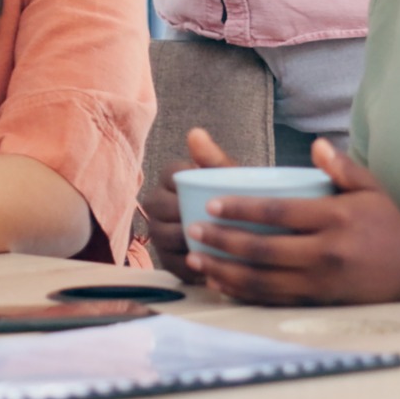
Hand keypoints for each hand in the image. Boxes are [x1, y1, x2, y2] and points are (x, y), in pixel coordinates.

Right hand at [140, 128, 234, 284]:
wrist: (243, 227)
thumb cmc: (234, 195)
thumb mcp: (228, 176)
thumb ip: (213, 157)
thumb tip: (195, 132)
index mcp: (169, 176)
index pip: (173, 176)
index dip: (193, 185)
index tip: (221, 193)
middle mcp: (156, 203)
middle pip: (164, 209)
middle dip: (189, 215)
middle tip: (220, 222)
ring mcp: (157, 232)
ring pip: (166, 237)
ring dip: (190, 240)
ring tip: (216, 244)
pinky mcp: (166, 260)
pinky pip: (174, 263)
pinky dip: (195, 265)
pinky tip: (215, 265)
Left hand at [188, 138, 399, 305]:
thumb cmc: (388, 225)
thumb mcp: (372, 189)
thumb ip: (342, 167)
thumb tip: (316, 145)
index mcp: (335, 218)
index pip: (278, 213)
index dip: (241, 209)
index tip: (211, 203)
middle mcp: (326, 252)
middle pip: (263, 249)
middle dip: (223, 241)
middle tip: (193, 231)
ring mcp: (321, 282)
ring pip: (262, 280)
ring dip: (225, 271)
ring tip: (196, 260)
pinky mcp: (318, 302)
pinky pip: (274, 300)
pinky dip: (243, 294)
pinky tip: (220, 285)